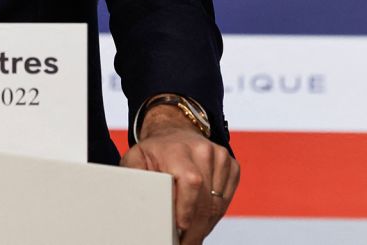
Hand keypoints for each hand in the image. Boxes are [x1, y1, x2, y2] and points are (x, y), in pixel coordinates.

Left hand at [120, 105, 238, 243]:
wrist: (174, 132)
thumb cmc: (154, 151)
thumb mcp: (136, 159)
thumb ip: (134, 178)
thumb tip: (135, 202)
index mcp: (178, 149)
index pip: (191, 182)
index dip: (186, 210)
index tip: (179, 230)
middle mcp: (203, 150)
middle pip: (205, 200)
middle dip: (194, 228)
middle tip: (184, 243)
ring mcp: (220, 157)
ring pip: (217, 204)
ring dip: (204, 225)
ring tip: (190, 235)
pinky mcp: (231, 166)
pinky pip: (226, 200)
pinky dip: (214, 215)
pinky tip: (200, 220)